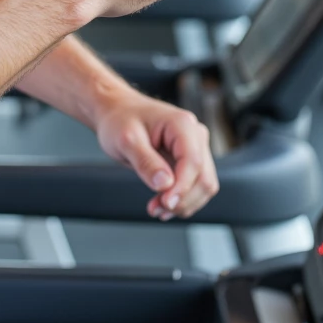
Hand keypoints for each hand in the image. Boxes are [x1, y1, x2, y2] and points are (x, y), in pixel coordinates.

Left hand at [95, 91, 218, 219]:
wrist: (118, 113)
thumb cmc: (121, 120)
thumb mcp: (126, 140)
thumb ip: (145, 162)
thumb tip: (165, 184)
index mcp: (182, 124)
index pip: (193, 162)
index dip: (182, 187)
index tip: (164, 203)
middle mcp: (195, 135)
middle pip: (204, 177)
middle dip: (182, 199)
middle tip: (155, 209)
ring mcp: (195, 148)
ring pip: (204, 185)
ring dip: (184, 203)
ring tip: (156, 209)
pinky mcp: (190, 161)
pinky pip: (195, 186)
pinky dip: (182, 200)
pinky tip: (162, 204)